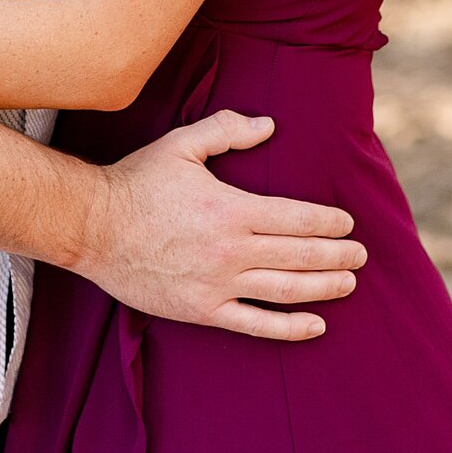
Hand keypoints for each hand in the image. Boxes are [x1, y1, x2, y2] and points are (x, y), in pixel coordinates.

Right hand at [80, 110, 364, 340]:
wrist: (91, 226)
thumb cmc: (136, 182)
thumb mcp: (179, 145)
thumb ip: (226, 130)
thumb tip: (269, 125)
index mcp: (230, 209)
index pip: (297, 218)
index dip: (329, 222)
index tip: (347, 223)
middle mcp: (231, 250)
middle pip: (300, 255)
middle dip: (338, 254)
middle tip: (360, 254)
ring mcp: (218, 283)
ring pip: (287, 290)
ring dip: (326, 287)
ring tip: (349, 283)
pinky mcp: (202, 309)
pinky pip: (256, 324)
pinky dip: (291, 327)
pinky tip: (315, 324)